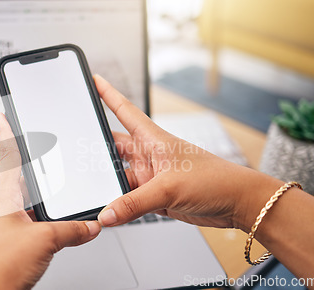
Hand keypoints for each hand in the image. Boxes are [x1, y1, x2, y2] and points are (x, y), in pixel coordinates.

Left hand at [0, 113, 100, 289]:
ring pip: (27, 200)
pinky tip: (55, 221)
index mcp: (4, 200)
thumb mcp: (44, 240)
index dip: (5, 135)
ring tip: (53, 183)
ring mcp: (8, 226)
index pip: (6, 159)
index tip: (1, 117)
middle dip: (27, 161)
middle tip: (36, 146)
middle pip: (17, 177)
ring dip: (39, 192)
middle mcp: (3, 209)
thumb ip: (71, 230)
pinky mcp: (14, 242)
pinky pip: (32, 220)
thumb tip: (91, 225)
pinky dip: (45, 216)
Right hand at [93, 74, 283, 231]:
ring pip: (118, 178)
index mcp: (153, 139)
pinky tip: (111, 212)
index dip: (107, 94)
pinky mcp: (154, 196)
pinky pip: (128, 200)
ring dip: (108, 186)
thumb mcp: (169, 189)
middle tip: (75, 155)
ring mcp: (150, 176)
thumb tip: (106, 213)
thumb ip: (133, 203)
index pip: (124, 111)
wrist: (237, 203)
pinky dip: (118, 206)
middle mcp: (149, 155)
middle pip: (114, 148)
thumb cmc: (216, 180)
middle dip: (96, 150)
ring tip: (94, 193)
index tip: (93, 81)